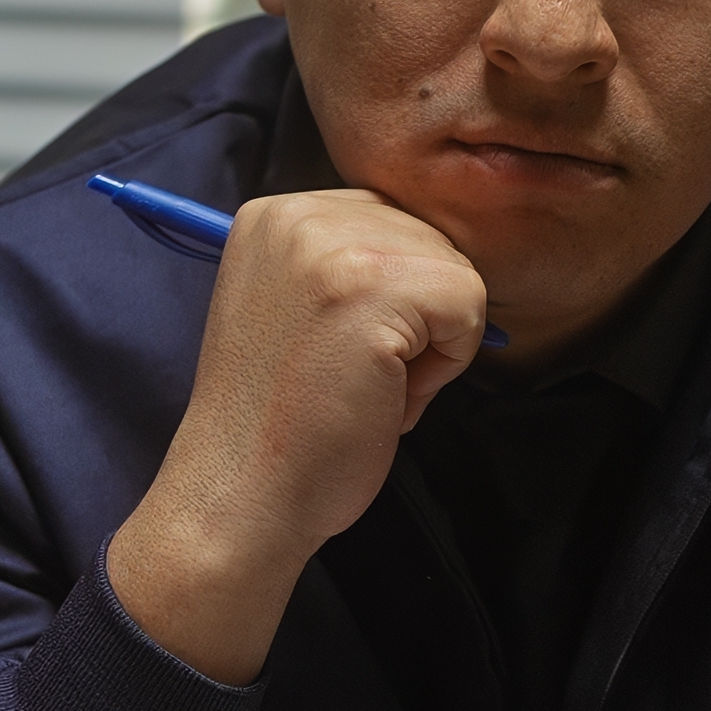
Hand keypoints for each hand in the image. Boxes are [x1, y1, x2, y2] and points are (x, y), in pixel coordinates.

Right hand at [107, 188, 489, 682]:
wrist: (241, 496)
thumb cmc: (278, 425)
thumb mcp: (296, 310)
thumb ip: (347, 267)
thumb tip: (437, 256)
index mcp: (272, 215)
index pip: (389, 223)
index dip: (390, 299)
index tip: (332, 352)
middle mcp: (297, 214)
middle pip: (428, 240)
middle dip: (414, 318)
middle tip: (349, 377)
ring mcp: (335, 246)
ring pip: (455, 272)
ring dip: (430, 344)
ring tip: (362, 385)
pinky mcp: (375, 287)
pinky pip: (469, 306)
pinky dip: (444, 366)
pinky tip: (381, 395)